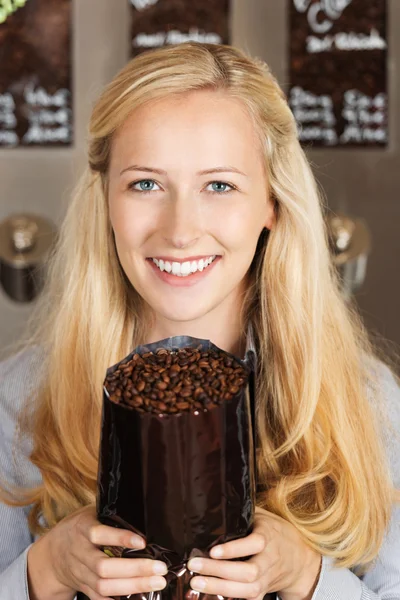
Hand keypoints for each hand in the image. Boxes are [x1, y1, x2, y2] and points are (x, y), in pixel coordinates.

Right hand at [27, 504, 166, 599]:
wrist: (52, 553)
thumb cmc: (80, 527)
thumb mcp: (91, 512)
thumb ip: (111, 513)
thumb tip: (142, 508)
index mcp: (82, 529)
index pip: (100, 534)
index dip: (121, 538)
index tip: (142, 542)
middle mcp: (80, 553)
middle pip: (104, 566)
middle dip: (135, 569)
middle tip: (160, 568)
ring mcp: (81, 573)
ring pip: (104, 585)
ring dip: (132, 586)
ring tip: (157, 582)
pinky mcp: (84, 588)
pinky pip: (99, 599)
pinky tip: (139, 597)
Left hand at [188, 506, 321, 599]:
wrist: (300, 560)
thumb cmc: (275, 532)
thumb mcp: (263, 517)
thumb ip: (243, 513)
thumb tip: (216, 501)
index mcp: (268, 536)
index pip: (254, 544)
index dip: (234, 549)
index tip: (214, 550)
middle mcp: (269, 560)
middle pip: (248, 571)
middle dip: (219, 571)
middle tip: (195, 565)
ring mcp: (267, 579)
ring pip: (247, 589)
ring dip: (219, 588)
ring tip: (197, 582)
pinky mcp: (263, 592)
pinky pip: (248, 599)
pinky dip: (230, 598)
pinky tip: (210, 594)